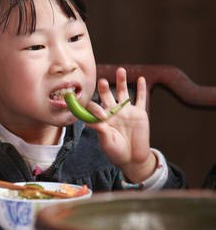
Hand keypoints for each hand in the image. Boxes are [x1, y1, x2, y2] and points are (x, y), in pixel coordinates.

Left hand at [87, 67, 156, 182]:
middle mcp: (113, 112)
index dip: (95, 108)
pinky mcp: (140, 113)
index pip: (95, 108)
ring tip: (120, 70)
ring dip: (122, 81)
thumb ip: (100, 130)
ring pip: (123, 93)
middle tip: (102, 81)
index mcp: (103, 118)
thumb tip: (88, 121)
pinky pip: (140, 99)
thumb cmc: (116, 152)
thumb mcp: (107, 142)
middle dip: (104, 88)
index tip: (99, 114)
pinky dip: (141, 89)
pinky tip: (141, 79)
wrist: (133, 159)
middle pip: (107, 96)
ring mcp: (127, 111)